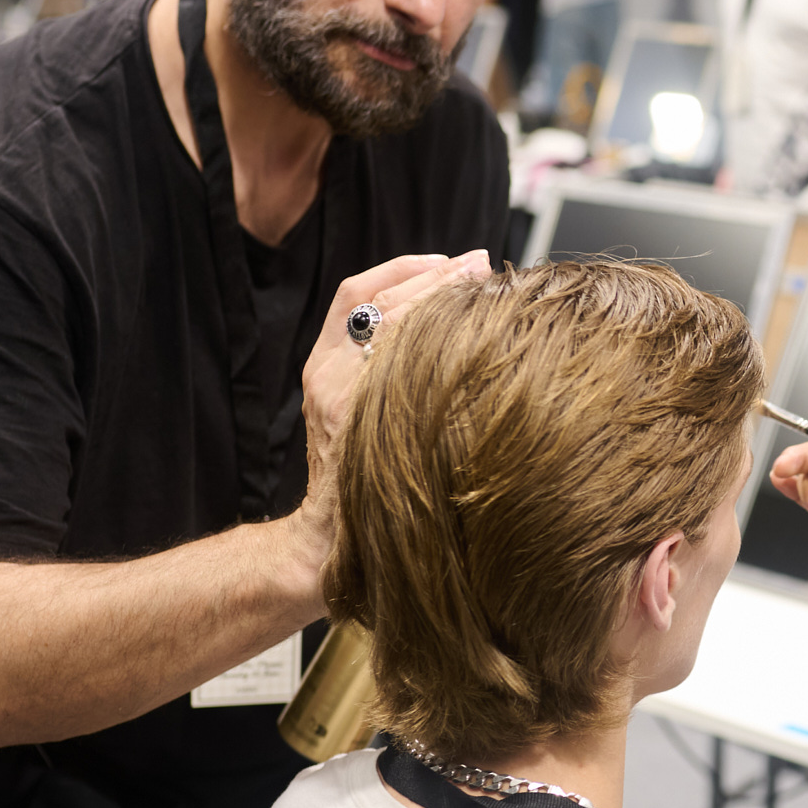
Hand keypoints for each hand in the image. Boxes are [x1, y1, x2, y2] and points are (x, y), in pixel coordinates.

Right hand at [295, 250, 490, 543]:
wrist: (324, 546)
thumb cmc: (359, 485)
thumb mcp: (364, 419)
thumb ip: (387, 376)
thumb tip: (452, 333)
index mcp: (323, 367)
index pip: (356, 294)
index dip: (403, 269)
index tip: (450, 260)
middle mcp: (325, 374)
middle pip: (379, 301)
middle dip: (434, 275)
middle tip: (480, 264)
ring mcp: (339, 397)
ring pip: (392, 323)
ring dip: (442, 298)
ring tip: (485, 287)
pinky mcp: (357, 421)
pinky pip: (402, 364)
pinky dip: (439, 342)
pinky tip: (475, 337)